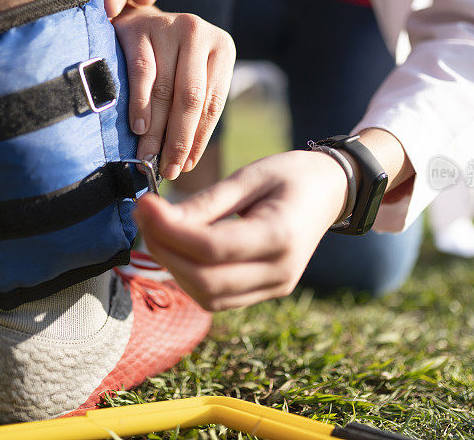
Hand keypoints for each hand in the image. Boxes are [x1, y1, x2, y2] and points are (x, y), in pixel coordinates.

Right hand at [113, 6, 234, 178]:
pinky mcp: (141, 28)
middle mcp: (199, 33)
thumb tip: (185, 163)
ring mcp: (170, 27)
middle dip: (179, 139)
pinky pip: (142, 75)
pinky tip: (139, 128)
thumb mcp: (193, 77)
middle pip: (191, 98)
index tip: (186, 166)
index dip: (199, 139)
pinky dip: (140, 105)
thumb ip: (196, 110)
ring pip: (165, 90)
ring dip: (156, 130)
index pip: (212, 103)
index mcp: (222, 47)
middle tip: (168, 169)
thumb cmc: (169, 60)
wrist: (136, 20)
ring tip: (149, 156)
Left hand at [133, 150, 349, 310]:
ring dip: (173, 268)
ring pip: (207, 296)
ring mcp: (275, 287)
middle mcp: (280, 272)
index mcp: (281, 236)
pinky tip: (178, 247)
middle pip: (205, 281)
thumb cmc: (291, 175)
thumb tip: (157, 217)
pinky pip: (217, 297)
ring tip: (156, 230)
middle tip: (143, 215)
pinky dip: (190, 277)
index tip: (145, 204)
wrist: (330, 192)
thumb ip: (206, 202)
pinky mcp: (265, 292)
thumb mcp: (250, 177)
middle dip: (164, 251)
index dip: (170, 230)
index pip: (212, 248)